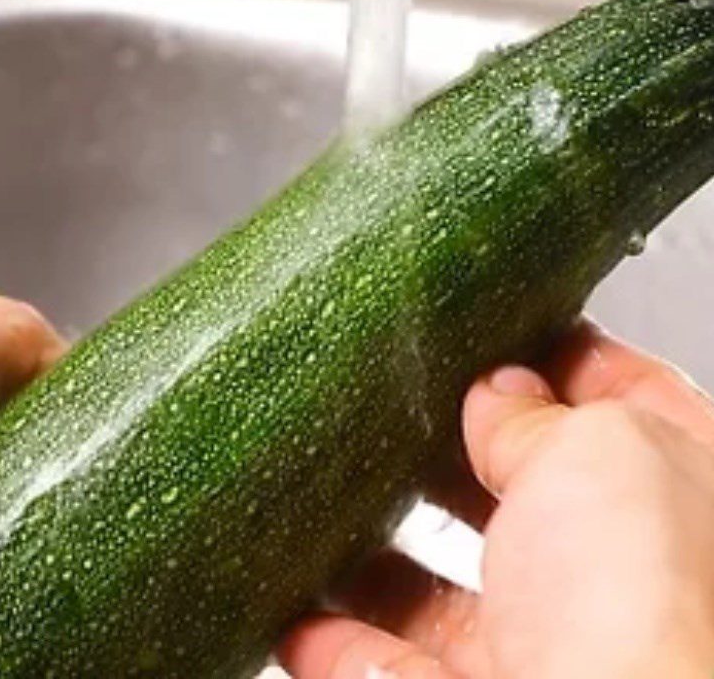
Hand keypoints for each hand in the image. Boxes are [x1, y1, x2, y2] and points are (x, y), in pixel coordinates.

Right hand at [279, 322, 713, 678]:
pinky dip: (333, 639)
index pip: (618, 395)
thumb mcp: (598, 453)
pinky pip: (382, 665)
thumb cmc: (648, 608)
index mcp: (678, 493)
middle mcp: (618, 573)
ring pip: (442, 585)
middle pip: (517, 489)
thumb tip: (496, 393)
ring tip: (331, 497)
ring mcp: (544, 646)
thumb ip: (537, 415)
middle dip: (452, 446)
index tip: (487, 327)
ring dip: (380, 548)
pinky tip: (297, 611)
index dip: (552, 353)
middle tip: (392, 403)